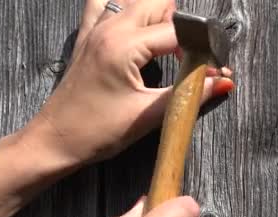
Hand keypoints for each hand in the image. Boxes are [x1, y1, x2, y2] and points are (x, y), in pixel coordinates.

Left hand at [19, 0, 233, 166]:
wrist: (55, 141)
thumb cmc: (97, 133)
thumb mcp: (148, 115)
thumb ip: (189, 95)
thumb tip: (222, 83)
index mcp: (123, 46)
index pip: (177, 31)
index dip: (201, 49)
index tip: (214, 68)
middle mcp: (108, 29)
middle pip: (159, 3)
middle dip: (181, 28)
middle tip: (187, 60)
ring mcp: (95, 29)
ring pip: (135, 1)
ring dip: (156, 17)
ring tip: (163, 49)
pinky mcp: (87, 37)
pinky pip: (107, 6)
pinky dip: (126, 10)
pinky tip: (135, 32)